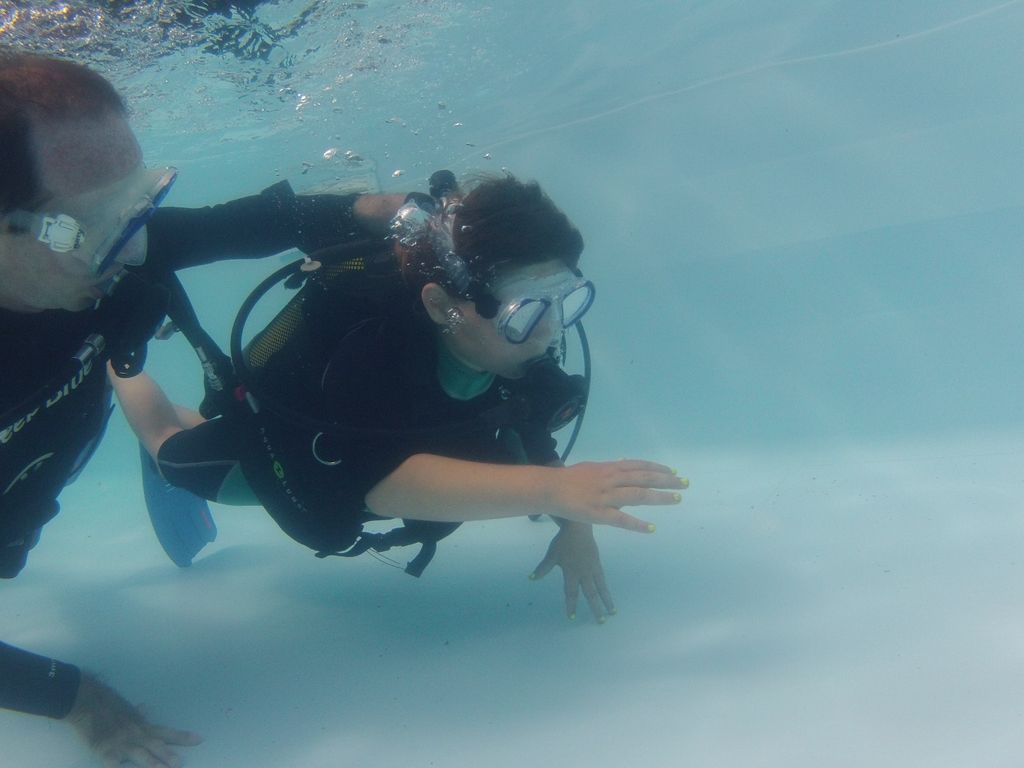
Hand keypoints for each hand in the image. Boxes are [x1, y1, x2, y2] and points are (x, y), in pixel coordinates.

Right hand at [67, 673, 201, 767]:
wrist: (87, 701)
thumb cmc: (107, 705)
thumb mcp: (126, 709)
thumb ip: (138, 714)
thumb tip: (147, 708)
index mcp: (141, 726)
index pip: (166, 732)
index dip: (182, 737)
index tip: (199, 739)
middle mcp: (135, 734)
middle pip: (155, 746)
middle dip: (168, 755)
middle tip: (181, 763)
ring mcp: (120, 743)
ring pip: (140, 756)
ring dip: (153, 764)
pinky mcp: (104, 751)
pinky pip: (115, 764)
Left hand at [531, 520, 614, 622]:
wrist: (578, 528)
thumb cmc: (563, 542)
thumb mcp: (551, 555)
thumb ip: (543, 568)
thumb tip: (532, 578)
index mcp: (571, 573)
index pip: (571, 593)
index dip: (571, 605)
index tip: (572, 616)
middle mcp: (584, 573)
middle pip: (590, 594)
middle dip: (595, 609)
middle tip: (600, 622)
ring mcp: (593, 569)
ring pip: (601, 589)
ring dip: (606, 601)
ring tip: (612, 612)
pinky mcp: (598, 564)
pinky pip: (602, 580)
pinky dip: (605, 589)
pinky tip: (608, 595)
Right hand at [548, 459, 686, 531]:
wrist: (549, 488)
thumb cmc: (569, 478)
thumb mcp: (592, 467)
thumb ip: (609, 467)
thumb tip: (625, 462)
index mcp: (610, 468)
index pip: (639, 466)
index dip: (658, 468)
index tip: (673, 471)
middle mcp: (612, 480)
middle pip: (644, 478)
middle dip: (666, 480)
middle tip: (685, 483)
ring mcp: (606, 497)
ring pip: (638, 495)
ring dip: (659, 497)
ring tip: (676, 499)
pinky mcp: (599, 514)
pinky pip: (622, 520)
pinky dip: (637, 524)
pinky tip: (651, 528)